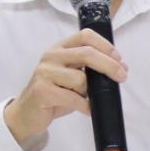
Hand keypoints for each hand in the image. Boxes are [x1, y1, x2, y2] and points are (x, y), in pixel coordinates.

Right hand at [2, 28, 125, 145]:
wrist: (27, 114)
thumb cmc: (54, 94)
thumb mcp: (71, 76)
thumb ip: (89, 69)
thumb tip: (121, 67)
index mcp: (60, 48)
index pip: (85, 36)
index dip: (105, 45)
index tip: (119, 58)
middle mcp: (51, 56)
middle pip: (86, 53)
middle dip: (109, 65)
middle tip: (122, 76)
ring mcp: (44, 72)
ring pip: (80, 78)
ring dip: (90, 91)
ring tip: (86, 99)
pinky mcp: (42, 91)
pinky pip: (72, 97)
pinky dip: (84, 105)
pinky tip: (88, 110)